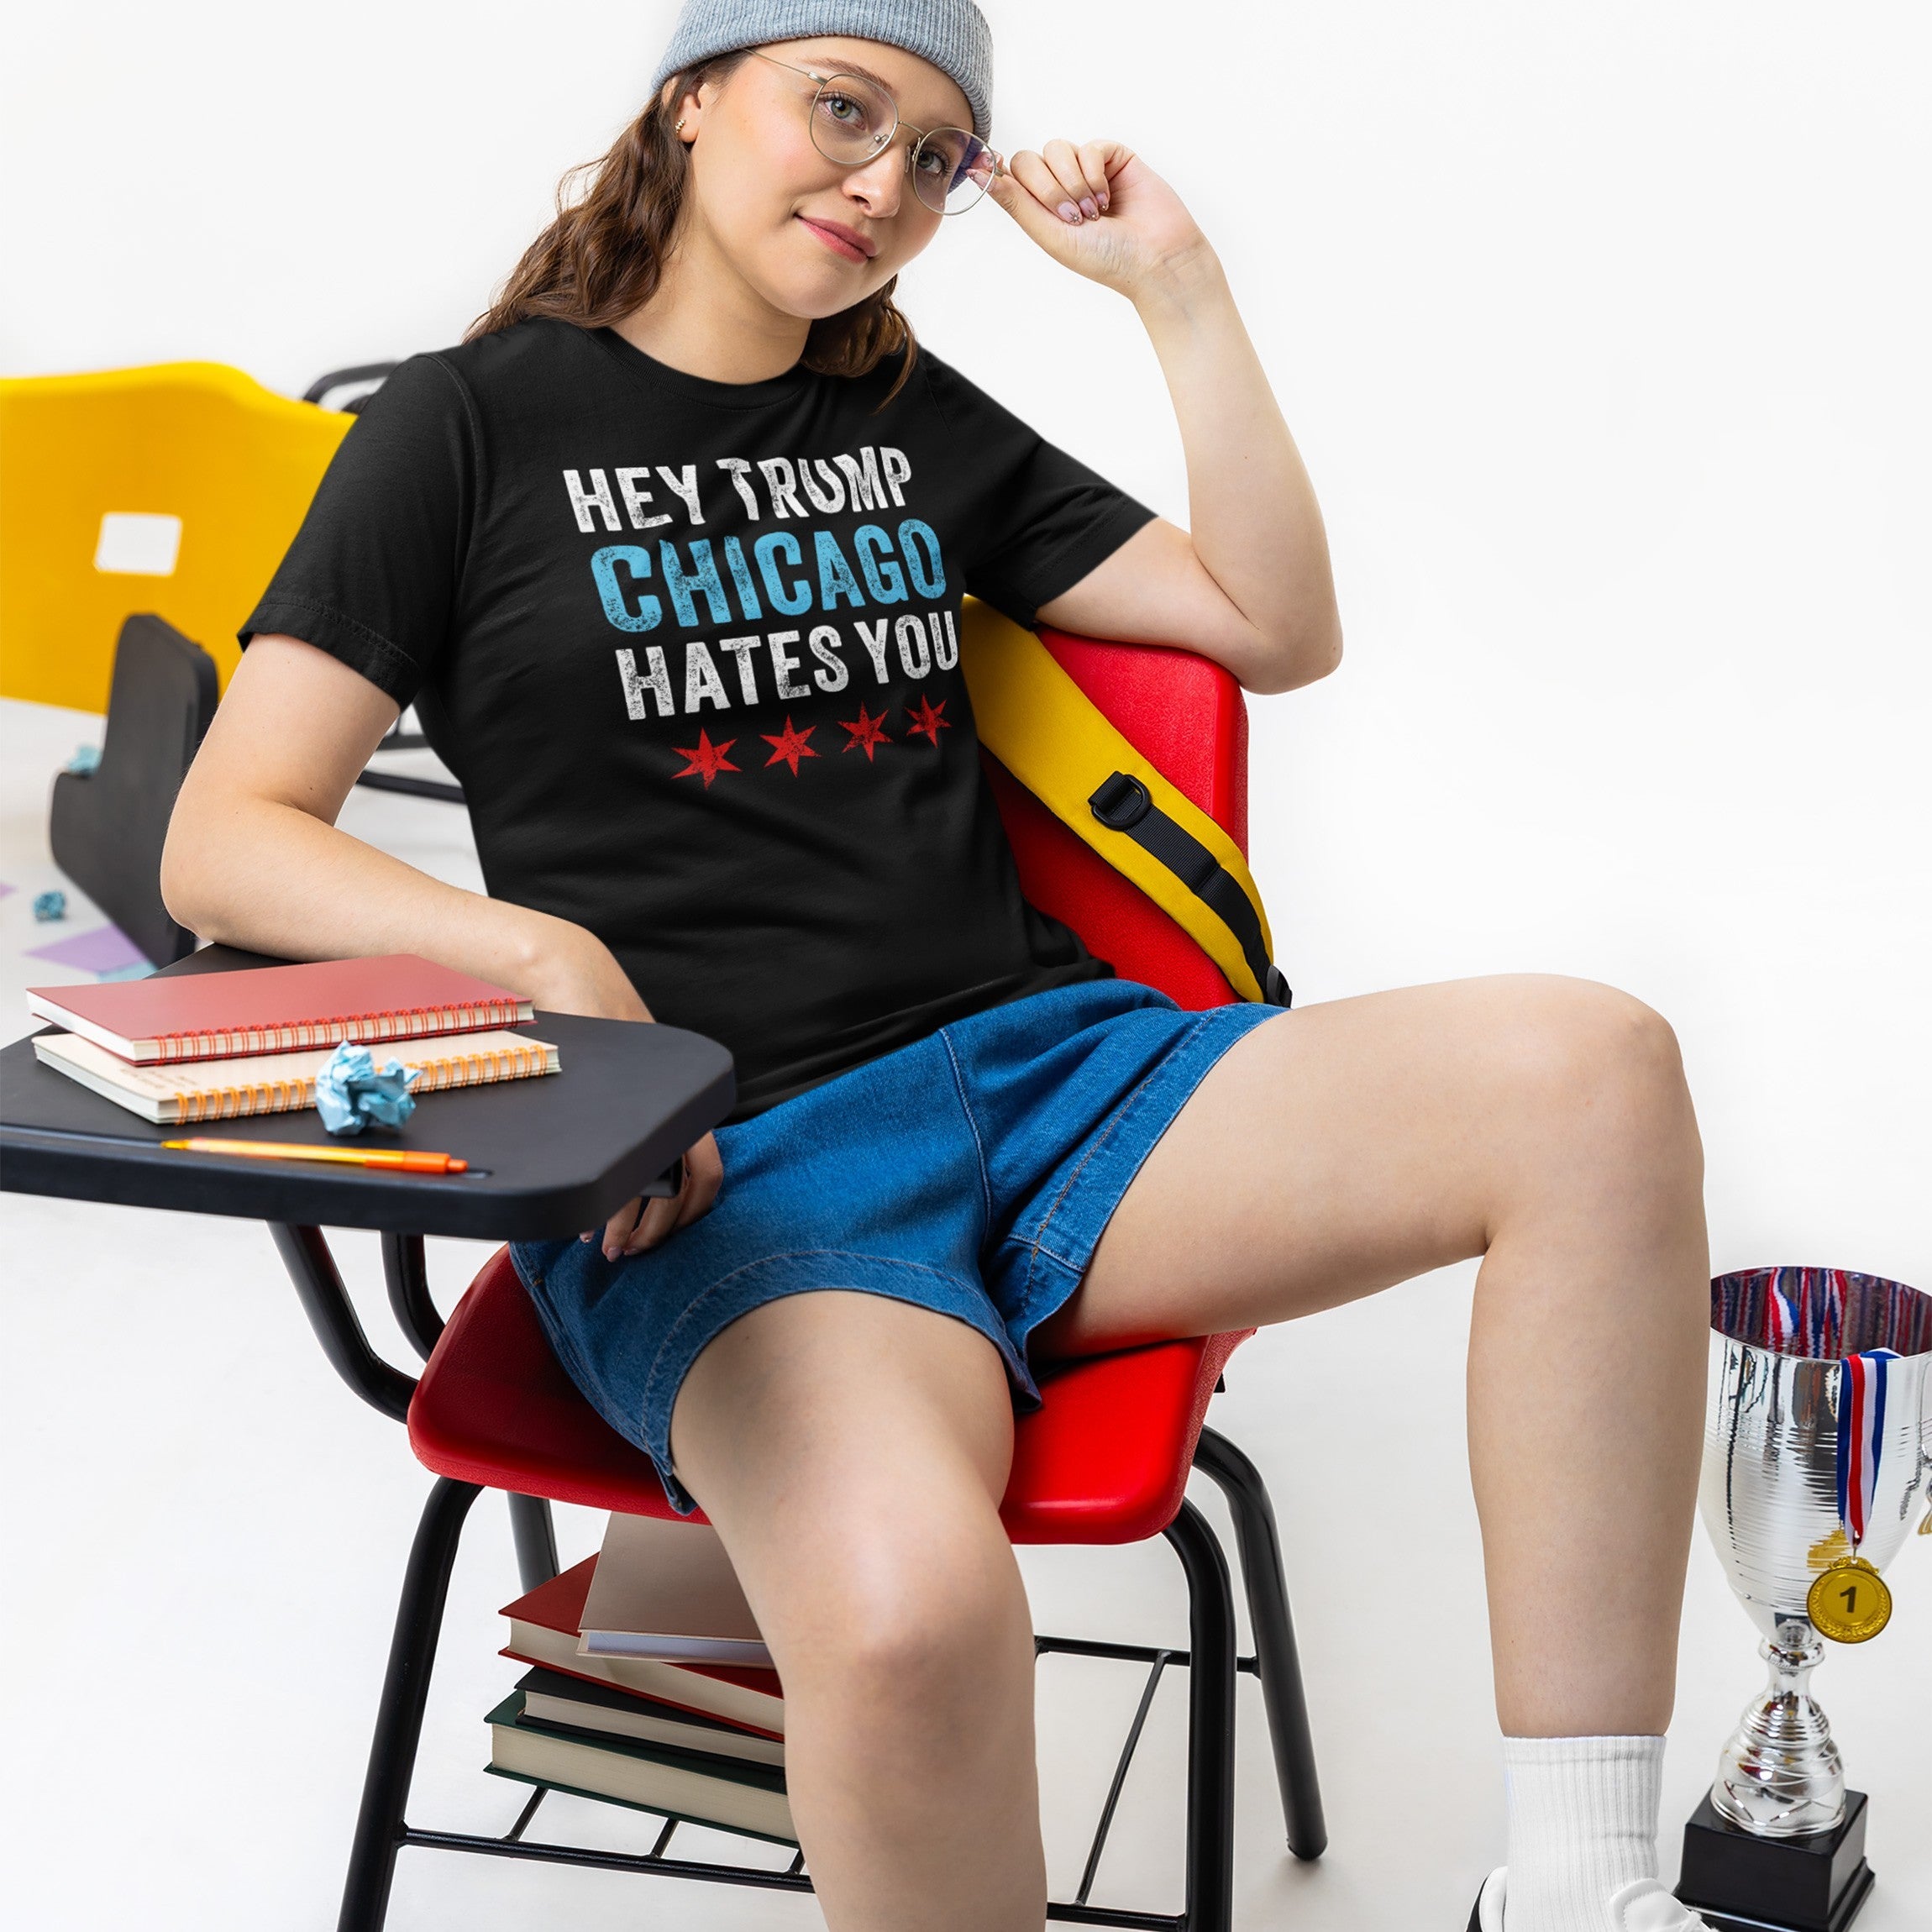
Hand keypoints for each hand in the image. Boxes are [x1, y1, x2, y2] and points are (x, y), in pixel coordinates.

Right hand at [519, 920, 725, 1259]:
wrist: (566, 975)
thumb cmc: (589, 1030)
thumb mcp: (614, 1083)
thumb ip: (626, 1125)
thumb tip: (619, 1189)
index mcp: (681, 1101)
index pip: (708, 1172)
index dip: (687, 1214)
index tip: (656, 1237)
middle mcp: (674, 1103)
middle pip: (685, 1187)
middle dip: (656, 1231)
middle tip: (627, 1252)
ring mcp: (650, 1100)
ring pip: (654, 1184)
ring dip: (629, 1225)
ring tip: (605, 1245)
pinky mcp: (619, 1095)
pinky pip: (621, 1164)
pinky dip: (606, 1201)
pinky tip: (589, 1220)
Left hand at [986, 139, 1216, 300]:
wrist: (1155, 258)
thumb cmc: (1105, 258)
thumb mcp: (1051, 235)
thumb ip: (1016, 203)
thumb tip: (976, 172)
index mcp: (1043, 209)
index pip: (1011, 175)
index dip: (1002, 173)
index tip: (991, 169)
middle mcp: (1061, 186)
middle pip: (1029, 159)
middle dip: (1048, 189)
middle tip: (1074, 218)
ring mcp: (1087, 170)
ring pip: (1057, 149)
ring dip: (1073, 183)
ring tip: (1094, 212)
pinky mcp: (1113, 157)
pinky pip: (1088, 147)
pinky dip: (1094, 172)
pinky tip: (1108, 197)